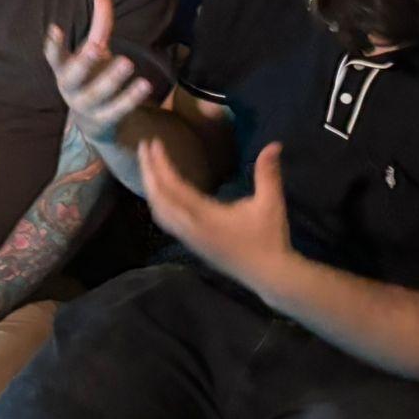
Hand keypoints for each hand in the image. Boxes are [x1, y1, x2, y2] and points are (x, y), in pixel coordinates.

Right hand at [44, 0, 154, 144]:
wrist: (95, 120)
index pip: (54, 57)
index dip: (53, 45)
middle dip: (83, 62)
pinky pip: (117, 110)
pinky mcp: (104, 120)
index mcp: (64, 69)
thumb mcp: (94, 50)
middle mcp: (70, 88)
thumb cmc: (92, 76)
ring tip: (128, 63)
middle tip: (95, 47)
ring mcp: (85, 106)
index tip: (55, 29)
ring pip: (96, 94)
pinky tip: (145, 85)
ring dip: (111, 79)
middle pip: (73, 77)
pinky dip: (130, 98)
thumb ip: (99, 26)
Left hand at [140, 139, 292, 290]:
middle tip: (143, 148)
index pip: (173, 186)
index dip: (160, 164)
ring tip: (149, 166)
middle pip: (158, 197)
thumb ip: (268, 173)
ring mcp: (188, 238)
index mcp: (204, 215)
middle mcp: (190, 227)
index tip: (152, 143)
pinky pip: (165, 221)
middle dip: (148, 171)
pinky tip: (161, 194)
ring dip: (150, 187)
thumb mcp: (271, 203)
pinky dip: (158, 202)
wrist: (268, 275)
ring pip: (158, 211)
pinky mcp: (192, 245)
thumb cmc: (269, 238)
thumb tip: (275, 144)